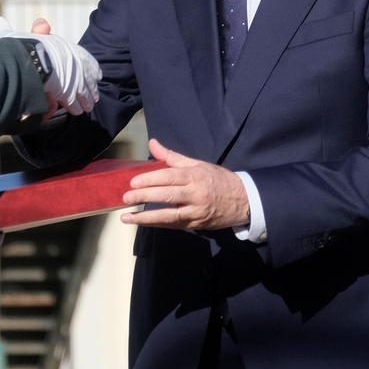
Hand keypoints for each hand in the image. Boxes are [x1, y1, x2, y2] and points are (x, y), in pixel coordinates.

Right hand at [0, 16, 99, 115]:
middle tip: (94, 95)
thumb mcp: (12, 37)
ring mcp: (73, 78)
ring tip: (87, 107)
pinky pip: (74, 101)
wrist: (28, 60)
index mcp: (64, 47)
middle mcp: (73, 62)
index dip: (89, 66)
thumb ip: (7, 31)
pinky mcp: (69, 93)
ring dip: (85, 99)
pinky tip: (77, 111)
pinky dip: (75, 107)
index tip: (97, 74)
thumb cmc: (20, 47)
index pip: (83, 57)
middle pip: (85, 76)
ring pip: (83, 90)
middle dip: (89, 86)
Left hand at [121, 140, 250, 230]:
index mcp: (196, 176)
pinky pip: (173, 224)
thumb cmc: (218, 179)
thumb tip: (152, 143)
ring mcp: (196, 212)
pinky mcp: (195, 225)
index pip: (169, 177)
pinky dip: (156, 224)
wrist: (243, 201)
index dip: (150, 179)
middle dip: (144, 197)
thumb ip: (172, 157)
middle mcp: (195, 194)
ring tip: (126, 217)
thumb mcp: (198, 164)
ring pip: (168, 215)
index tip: (133, 182)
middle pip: (166, 196)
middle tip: (125, 198)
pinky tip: (142, 222)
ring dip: (145, 218)